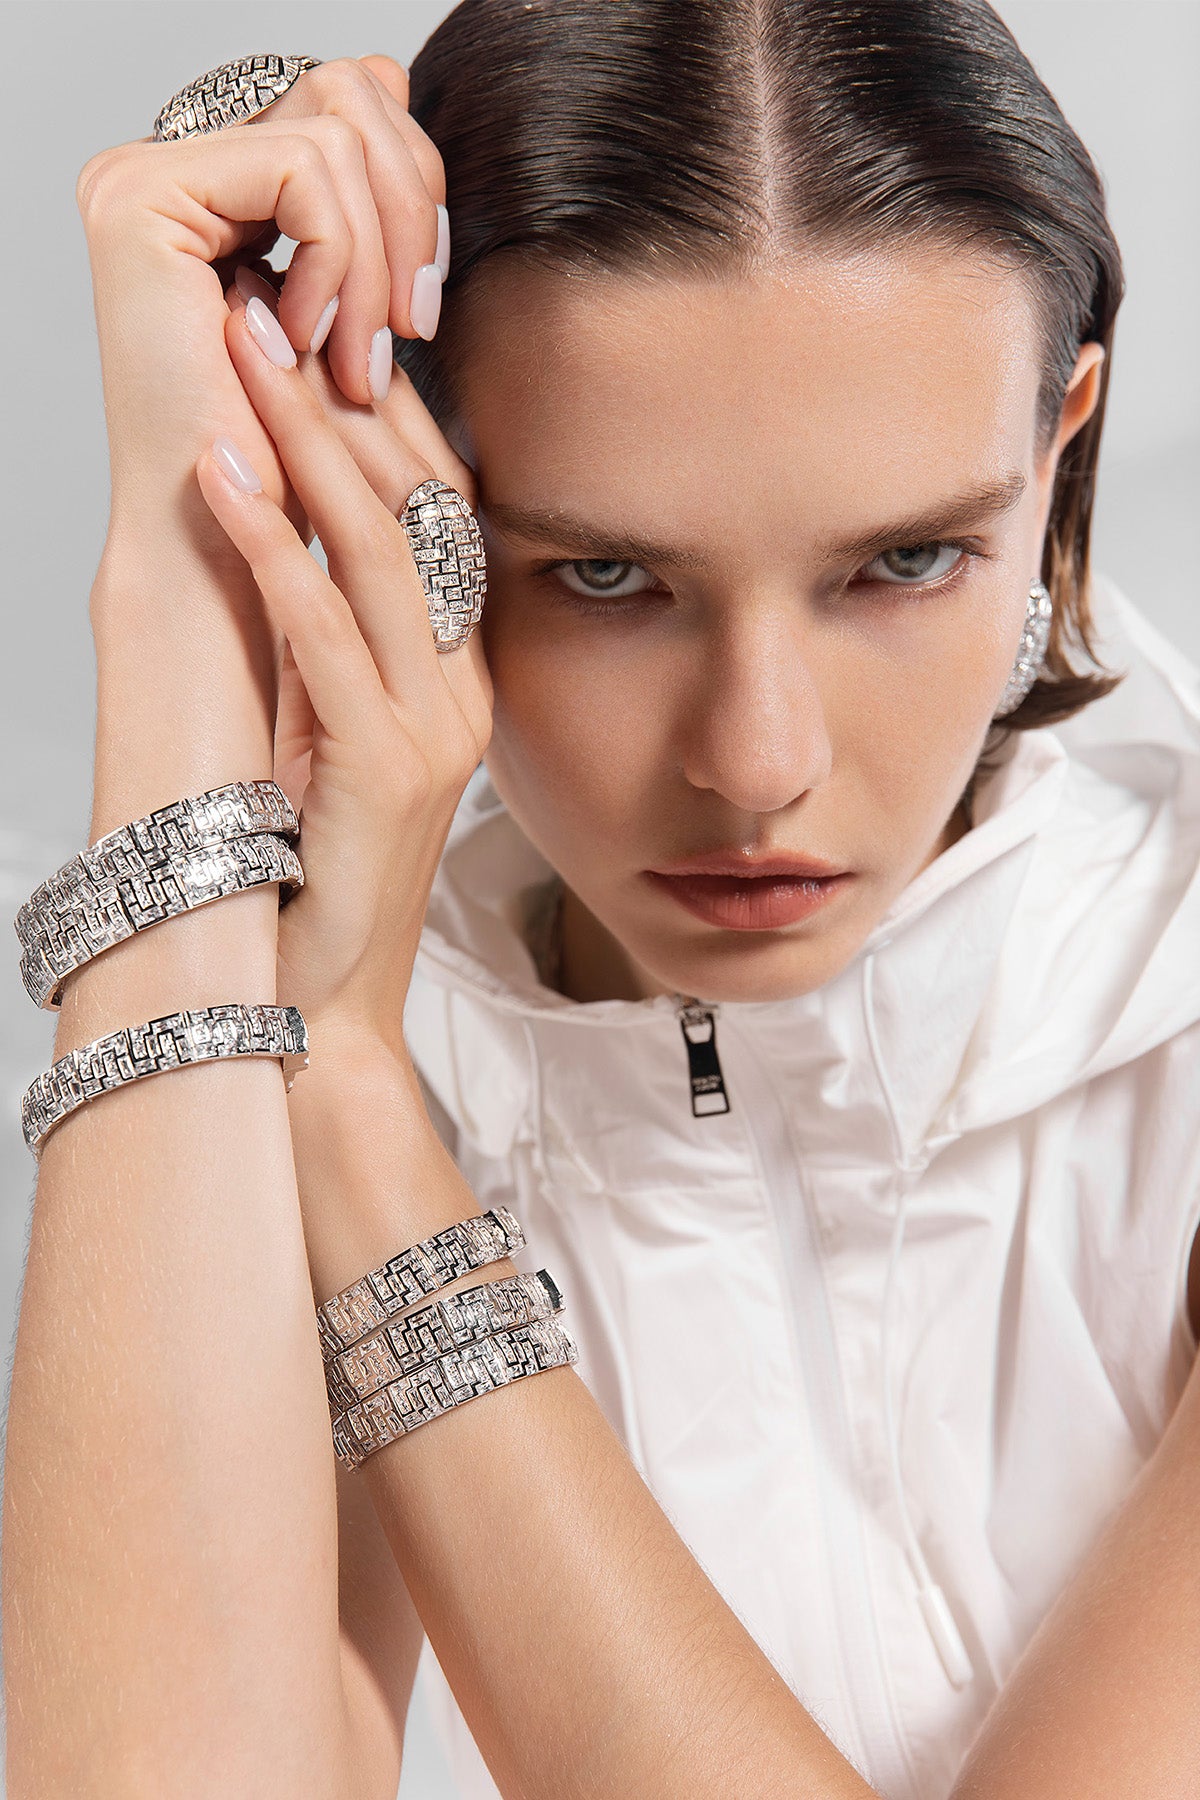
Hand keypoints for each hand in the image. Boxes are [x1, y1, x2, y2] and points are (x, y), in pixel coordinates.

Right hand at [76, 55, 444, 559]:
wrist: (231, 549)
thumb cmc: (294, 463)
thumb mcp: (353, 313)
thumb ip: (368, 199)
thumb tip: (396, 72)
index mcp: (214, 190)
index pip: (350, 103)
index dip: (414, 193)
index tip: (417, 313)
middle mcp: (167, 168)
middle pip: (349, 90)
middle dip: (409, 215)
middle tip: (406, 331)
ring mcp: (142, 176)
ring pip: (335, 128)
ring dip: (375, 260)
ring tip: (352, 361)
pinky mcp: (140, 196)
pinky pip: (302, 169)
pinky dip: (337, 263)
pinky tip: (309, 345)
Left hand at [193, 289, 492, 1054]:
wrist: (320, 993)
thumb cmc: (312, 859)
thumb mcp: (333, 720)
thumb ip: (331, 627)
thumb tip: (288, 518)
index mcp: (460, 665)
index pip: (436, 507)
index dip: (380, 406)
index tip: (313, 323)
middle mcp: (465, 683)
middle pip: (418, 508)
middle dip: (340, 396)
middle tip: (269, 303)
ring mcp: (439, 725)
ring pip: (385, 553)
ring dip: (307, 445)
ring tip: (245, 356)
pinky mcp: (392, 767)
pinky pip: (332, 635)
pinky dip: (276, 550)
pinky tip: (226, 481)